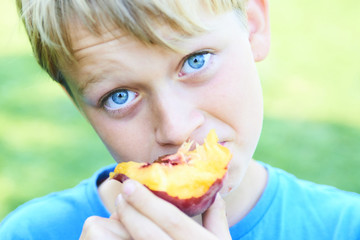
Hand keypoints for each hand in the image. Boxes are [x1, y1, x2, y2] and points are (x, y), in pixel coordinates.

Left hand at [80, 179, 230, 239]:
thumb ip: (217, 220)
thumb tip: (214, 194)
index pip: (171, 219)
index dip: (148, 201)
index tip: (130, 185)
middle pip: (148, 233)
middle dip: (130, 212)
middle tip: (120, 195)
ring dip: (122, 229)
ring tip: (115, 214)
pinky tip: (113, 234)